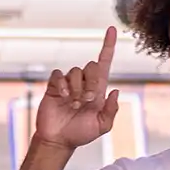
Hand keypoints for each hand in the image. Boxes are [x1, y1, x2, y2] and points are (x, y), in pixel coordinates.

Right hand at [33, 28, 119, 151]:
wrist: (59, 140)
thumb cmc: (81, 133)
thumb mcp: (102, 126)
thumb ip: (111, 110)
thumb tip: (116, 91)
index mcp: (98, 90)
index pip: (104, 63)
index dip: (108, 46)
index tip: (112, 29)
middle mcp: (84, 83)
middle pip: (91, 65)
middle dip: (91, 83)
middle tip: (87, 101)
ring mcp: (68, 83)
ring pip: (75, 72)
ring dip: (76, 89)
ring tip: (74, 105)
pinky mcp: (54, 85)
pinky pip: (59, 75)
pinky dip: (62, 85)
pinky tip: (62, 97)